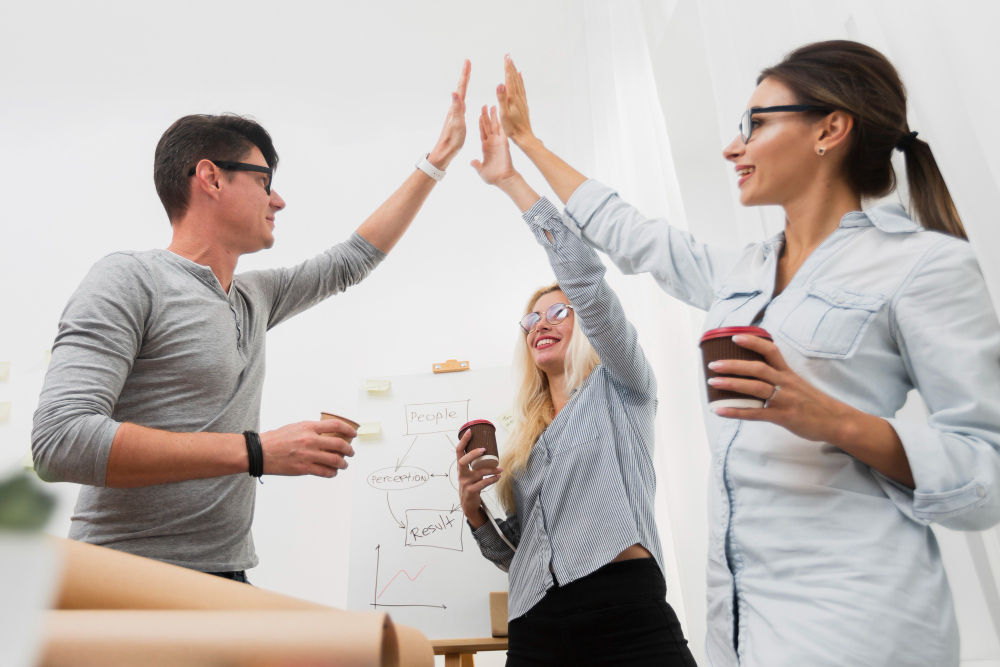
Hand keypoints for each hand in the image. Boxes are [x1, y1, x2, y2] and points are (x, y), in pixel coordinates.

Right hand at [259, 419, 356, 477]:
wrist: (260, 452)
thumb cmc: (276, 439)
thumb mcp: (296, 426)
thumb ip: (312, 429)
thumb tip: (326, 433)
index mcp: (309, 427)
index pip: (336, 425)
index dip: (348, 429)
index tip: (354, 433)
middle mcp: (310, 440)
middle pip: (339, 445)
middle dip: (349, 450)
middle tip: (351, 452)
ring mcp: (308, 455)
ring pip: (335, 460)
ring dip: (343, 463)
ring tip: (344, 464)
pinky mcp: (304, 468)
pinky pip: (325, 472)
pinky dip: (332, 473)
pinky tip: (333, 472)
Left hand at [427, 59, 470, 170]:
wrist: (446, 151)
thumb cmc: (452, 140)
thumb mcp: (457, 124)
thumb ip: (456, 108)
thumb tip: (454, 93)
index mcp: (456, 108)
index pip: (462, 88)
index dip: (465, 75)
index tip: (467, 62)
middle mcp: (455, 108)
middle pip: (461, 88)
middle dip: (465, 75)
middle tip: (467, 63)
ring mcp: (456, 113)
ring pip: (461, 94)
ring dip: (464, 84)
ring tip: (467, 76)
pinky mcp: (457, 119)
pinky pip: (462, 103)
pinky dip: (464, 95)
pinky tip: (464, 98)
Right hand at [455, 431, 502, 527]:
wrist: (467, 503)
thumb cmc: (470, 484)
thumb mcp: (469, 473)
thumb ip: (474, 464)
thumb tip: (487, 450)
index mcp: (460, 467)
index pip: (458, 451)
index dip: (463, 441)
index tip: (470, 431)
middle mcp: (461, 474)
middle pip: (463, 460)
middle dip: (473, 454)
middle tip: (484, 449)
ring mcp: (465, 483)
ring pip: (479, 473)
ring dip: (491, 470)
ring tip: (500, 469)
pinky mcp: (471, 490)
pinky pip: (483, 483)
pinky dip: (492, 479)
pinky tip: (498, 477)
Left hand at [470, 105, 518, 185]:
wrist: (503, 179)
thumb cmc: (493, 176)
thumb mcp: (481, 170)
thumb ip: (476, 165)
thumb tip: (472, 162)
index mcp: (485, 147)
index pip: (482, 132)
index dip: (481, 123)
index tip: (480, 114)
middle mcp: (492, 142)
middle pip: (488, 126)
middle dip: (486, 115)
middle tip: (485, 105)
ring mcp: (498, 142)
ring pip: (495, 126)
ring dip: (494, 116)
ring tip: (493, 105)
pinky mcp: (504, 142)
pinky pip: (502, 130)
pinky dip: (501, 122)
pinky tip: (500, 114)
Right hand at [496, 54, 533, 144]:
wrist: (524, 136)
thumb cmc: (512, 128)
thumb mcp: (504, 113)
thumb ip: (501, 98)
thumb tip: (499, 83)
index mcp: (512, 98)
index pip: (509, 79)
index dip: (507, 67)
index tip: (506, 56)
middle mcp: (518, 96)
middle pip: (514, 78)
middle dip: (510, 66)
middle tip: (508, 55)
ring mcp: (521, 100)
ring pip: (518, 82)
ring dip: (515, 71)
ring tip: (512, 63)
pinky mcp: (523, 104)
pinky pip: (522, 88)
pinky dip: (520, 80)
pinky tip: (520, 77)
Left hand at [709, 335, 855, 442]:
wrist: (836, 421)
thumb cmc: (814, 402)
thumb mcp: (798, 384)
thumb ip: (778, 378)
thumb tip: (755, 374)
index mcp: (788, 373)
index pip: (770, 351)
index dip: (753, 342)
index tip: (735, 337)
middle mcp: (785, 383)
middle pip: (757, 368)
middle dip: (734, 365)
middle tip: (713, 363)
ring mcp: (784, 400)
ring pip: (755, 388)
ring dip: (732, 384)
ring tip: (713, 382)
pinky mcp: (782, 416)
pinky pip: (755, 413)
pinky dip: (736, 412)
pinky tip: (720, 411)